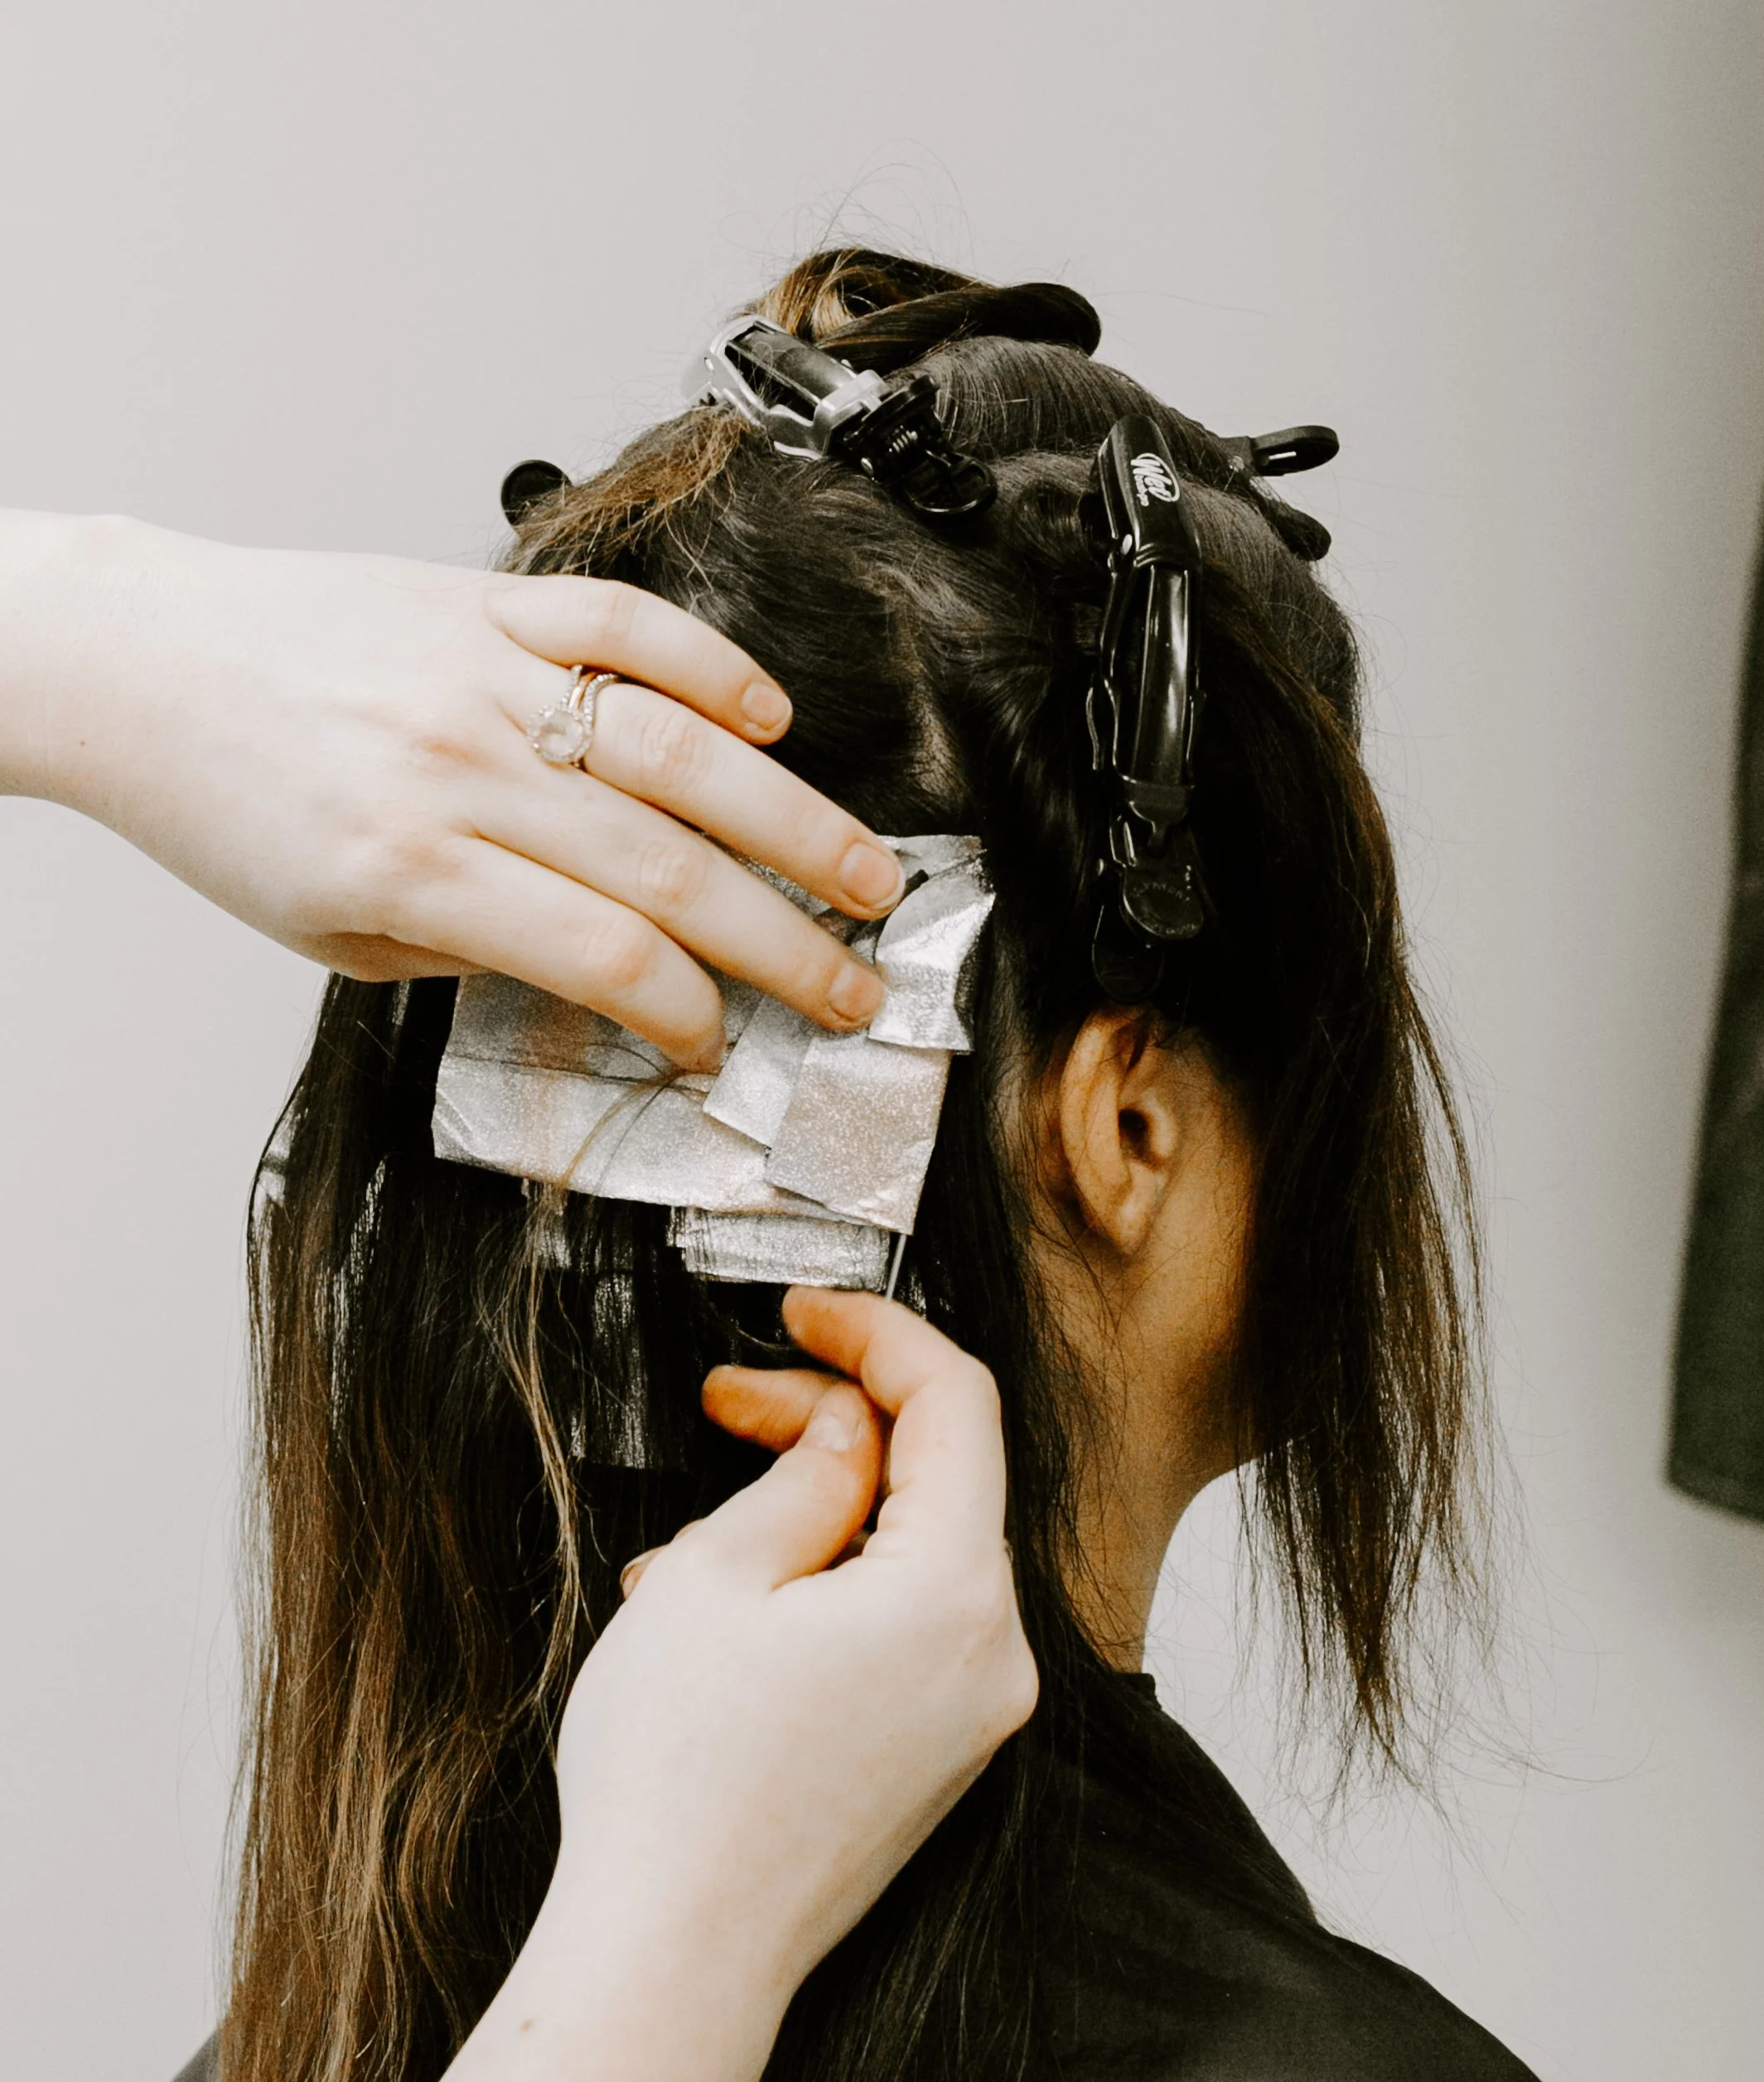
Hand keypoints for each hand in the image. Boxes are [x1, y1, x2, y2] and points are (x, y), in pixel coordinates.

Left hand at [1, 512, 902, 1067]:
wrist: (141, 666)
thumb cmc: (228, 808)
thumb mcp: (332, 933)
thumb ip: (468, 950)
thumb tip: (602, 970)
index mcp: (411, 870)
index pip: (603, 955)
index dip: (688, 1012)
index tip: (720, 1047)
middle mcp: (459, 767)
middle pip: (668, 868)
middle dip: (784, 943)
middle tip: (854, 988)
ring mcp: (481, 672)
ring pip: (678, 748)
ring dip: (793, 820)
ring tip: (867, 874)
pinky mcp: (484, 598)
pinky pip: (623, 625)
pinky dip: (711, 667)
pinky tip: (771, 721)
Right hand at [552, 1289, 1036, 1994]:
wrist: (671, 1965)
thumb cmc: (677, 1784)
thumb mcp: (716, 1577)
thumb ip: (805, 1473)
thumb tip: (848, 1427)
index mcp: (956, 1594)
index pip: (955, 1404)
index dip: (877, 1333)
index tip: (802, 1309)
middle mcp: (994, 1655)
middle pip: (936, 1479)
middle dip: (828, 1425)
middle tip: (723, 1406)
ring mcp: (974, 1716)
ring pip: (908, 1555)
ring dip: (809, 1516)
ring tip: (684, 1546)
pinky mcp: (939, 1757)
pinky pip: (899, 1629)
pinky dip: (824, 1590)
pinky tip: (721, 1608)